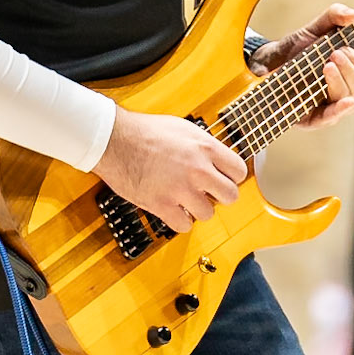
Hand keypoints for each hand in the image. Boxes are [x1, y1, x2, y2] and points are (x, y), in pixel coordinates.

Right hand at [93, 108, 247, 233]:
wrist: (114, 139)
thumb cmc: (143, 131)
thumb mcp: (182, 128)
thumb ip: (202, 146)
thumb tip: (216, 158)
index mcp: (205, 147)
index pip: (239, 171)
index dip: (231, 177)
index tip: (223, 179)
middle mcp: (198, 169)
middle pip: (231, 196)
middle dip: (220, 196)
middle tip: (208, 193)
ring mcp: (181, 189)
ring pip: (208, 214)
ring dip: (197, 209)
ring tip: (184, 200)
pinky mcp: (162, 205)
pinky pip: (184, 225)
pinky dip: (179, 221)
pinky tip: (172, 209)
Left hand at [253, 4, 353, 129]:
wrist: (268, 64)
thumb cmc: (297, 49)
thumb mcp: (315, 28)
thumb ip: (335, 15)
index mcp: (350, 73)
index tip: (343, 49)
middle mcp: (344, 91)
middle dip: (349, 69)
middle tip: (334, 54)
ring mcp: (330, 107)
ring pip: (348, 99)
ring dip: (340, 82)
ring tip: (326, 66)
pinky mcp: (313, 119)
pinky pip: (331, 118)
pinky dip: (340, 110)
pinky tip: (346, 102)